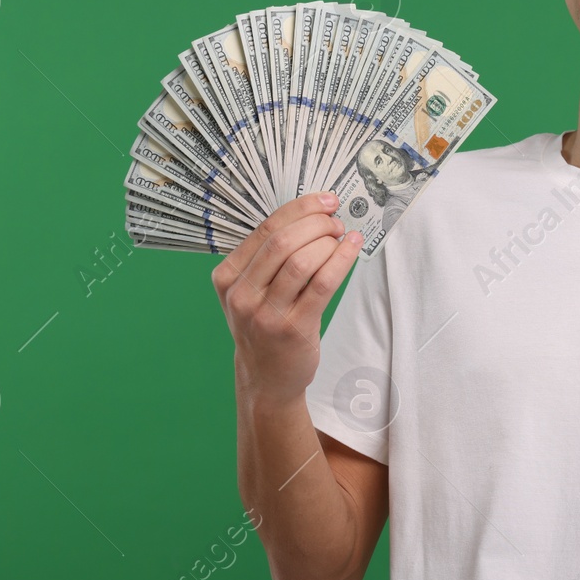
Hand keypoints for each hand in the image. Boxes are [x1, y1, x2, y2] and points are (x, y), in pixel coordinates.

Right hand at [211, 191, 363, 397]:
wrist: (265, 378)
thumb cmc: (264, 327)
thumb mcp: (251, 291)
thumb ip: (269, 257)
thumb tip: (311, 215)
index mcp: (227, 277)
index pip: (266, 229)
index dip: (300, 209)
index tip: (325, 200)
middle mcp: (242, 294)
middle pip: (283, 242)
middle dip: (316, 223)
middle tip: (336, 221)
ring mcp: (266, 314)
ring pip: (302, 261)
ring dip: (329, 242)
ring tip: (343, 237)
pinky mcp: (293, 328)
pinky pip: (322, 284)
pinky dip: (341, 260)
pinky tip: (352, 248)